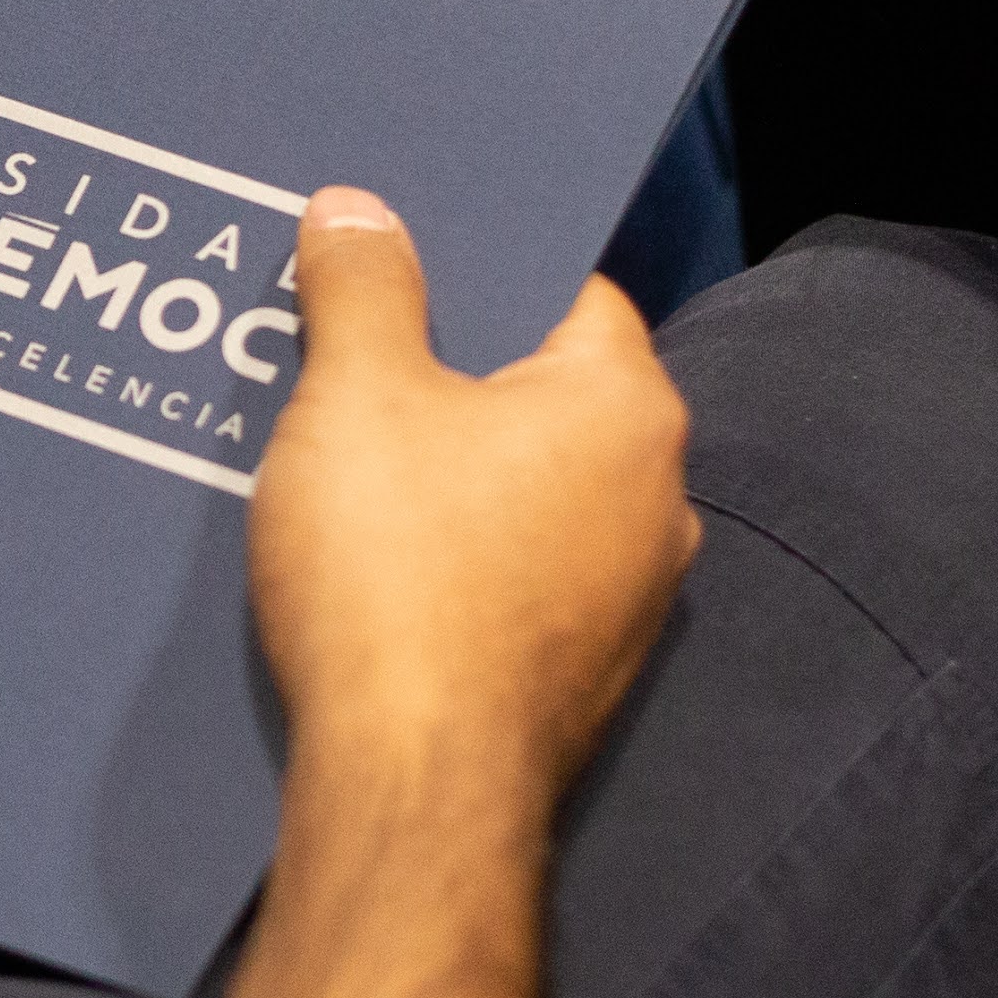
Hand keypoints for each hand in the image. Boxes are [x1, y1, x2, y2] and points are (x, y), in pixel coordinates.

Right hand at [247, 189, 697, 826]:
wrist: (414, 786)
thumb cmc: (400, 575)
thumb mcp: (354, 396)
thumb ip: (363, 288)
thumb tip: (358, 211)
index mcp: (627, 408)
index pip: (570, 292)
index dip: (480, 267)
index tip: (401, 265)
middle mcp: (656, 501)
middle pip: (544, 396)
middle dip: (448, 375)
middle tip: (347, 357)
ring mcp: (629, 601)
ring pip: (529, 497)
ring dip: (448, 478)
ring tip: (340, 465)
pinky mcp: (581, 679)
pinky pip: (516, 583)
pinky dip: (455, 564)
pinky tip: (370, 570)